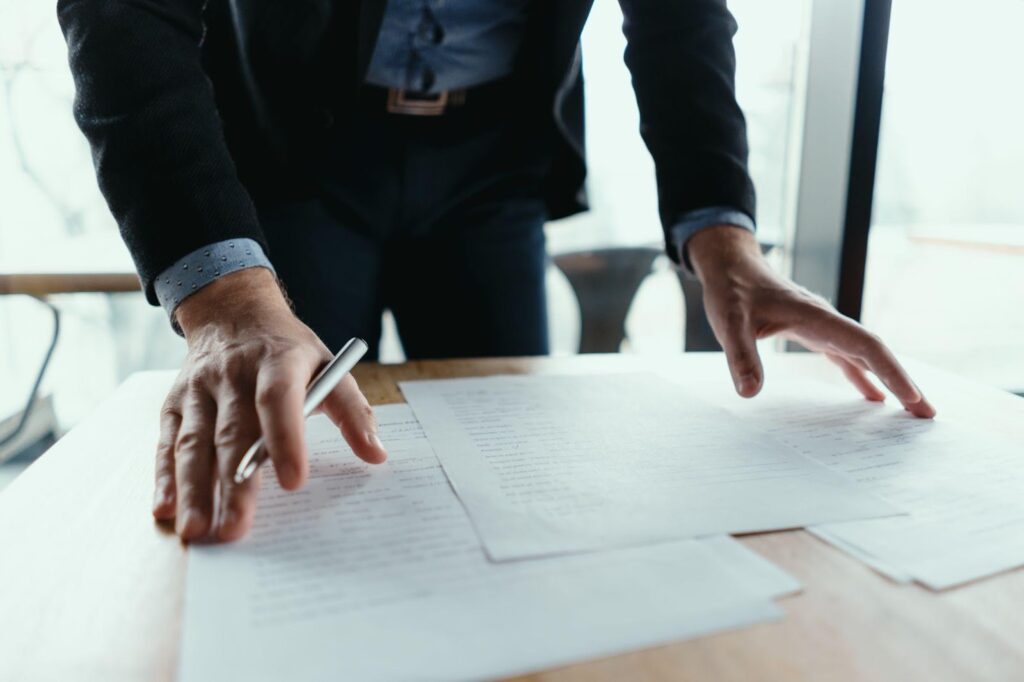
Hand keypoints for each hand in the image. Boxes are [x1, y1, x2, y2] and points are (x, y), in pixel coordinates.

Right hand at [152, 267, 386, 541]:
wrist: (232, 311)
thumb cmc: (288, 351)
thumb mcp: (327, 364)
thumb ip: (353, 410)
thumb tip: (376, 454)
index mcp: (277, 361)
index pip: (279, 400)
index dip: (286, 440)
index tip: (294, 482)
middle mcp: (233, 375)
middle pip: (232, 432)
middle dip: (233, 484)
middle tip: (235, 529)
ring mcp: (199, 390)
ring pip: (193, 443)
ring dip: (193, 490)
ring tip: (196, 530)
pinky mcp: (174, 404)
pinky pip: (166, 443)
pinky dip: (164, 478)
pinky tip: (164, 510)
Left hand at [687, 225, 934, 417]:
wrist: (731, 265)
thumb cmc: (731, 289)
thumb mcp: (728, 323)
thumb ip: (740, 356)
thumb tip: (749, 393)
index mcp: (816, 316)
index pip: (865, 345)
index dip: (891, 371)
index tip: (911, 397)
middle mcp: (827, 320)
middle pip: (876, 352)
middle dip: (903, 381)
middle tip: (927, 414)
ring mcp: (823, 326)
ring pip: (865, 355)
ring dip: (889, 380)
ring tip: (912, 410)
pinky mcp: (813, 331)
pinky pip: (846, 356)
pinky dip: (862, 375)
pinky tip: (872, 396)